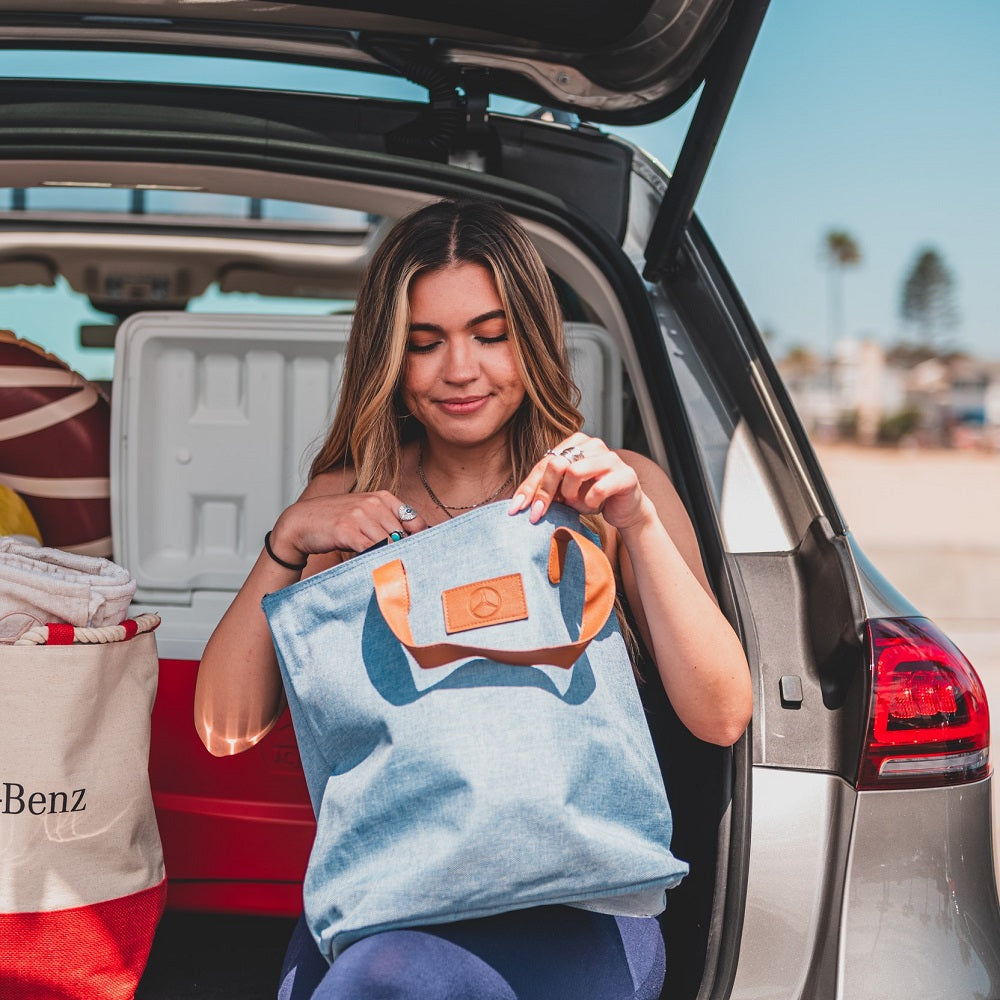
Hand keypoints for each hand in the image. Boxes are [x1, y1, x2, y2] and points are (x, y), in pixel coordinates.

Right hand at [270, 491, 428, 561]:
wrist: (301, 522)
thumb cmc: (335, 521)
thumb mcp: (365, 514)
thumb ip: (388, 523)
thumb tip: (414, 542)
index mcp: (382, 497)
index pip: (415, 520)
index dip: (420, 540)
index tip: (421, 555)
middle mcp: (373, 503)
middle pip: (403, 535)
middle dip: (405, 553)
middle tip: (407, 569)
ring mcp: (360, 515)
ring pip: (388, 543)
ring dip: (390, 559)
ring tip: (391, 571)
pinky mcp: (347, 530)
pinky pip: (370, 549)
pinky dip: (375, 560)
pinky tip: (375, 567)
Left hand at [507, 434, 649, 529]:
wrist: (624, 509)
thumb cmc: (592, 496)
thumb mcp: (564, 492)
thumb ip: (546, 489)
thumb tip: (519, 502)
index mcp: (575, 443)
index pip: (544, 463)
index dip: (528, 487)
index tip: (516, 509)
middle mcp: (593, 444)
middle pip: (556, 464)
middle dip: (544, 492)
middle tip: (539, 514)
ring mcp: (610, 457)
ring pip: (574, 472)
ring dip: (571, 496)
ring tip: (578, 505)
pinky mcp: (625, 475)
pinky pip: (597, 489)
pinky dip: (591, 503)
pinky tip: (596, 506)